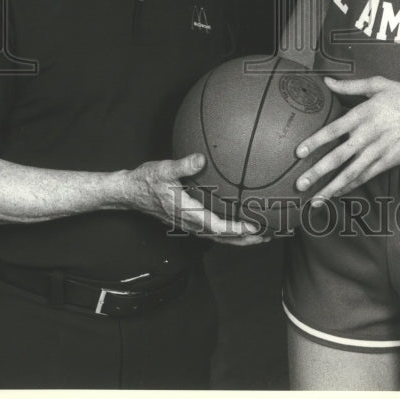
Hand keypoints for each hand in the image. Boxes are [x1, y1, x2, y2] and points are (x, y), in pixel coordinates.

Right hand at [123, 154, 269, 245]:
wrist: (131, 192)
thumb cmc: (147, 180)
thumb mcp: (163, 169)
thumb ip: (183, 165)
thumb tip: (201, 158)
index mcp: (188, 212)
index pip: (217, 226)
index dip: (237, 229)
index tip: (255, 227)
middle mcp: (191, 223)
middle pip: (223, 238)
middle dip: (246, 239)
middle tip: (268, 237)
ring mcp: (189, 224)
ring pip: (219, 237)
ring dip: (240, 239)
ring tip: (261, 236)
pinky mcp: (189, 221)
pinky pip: (212, 231)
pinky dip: (229, 232)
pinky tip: (238, 224)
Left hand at [295, 76, 399, 201]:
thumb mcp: (378, 84)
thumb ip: (350, 86)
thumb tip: (328, 81)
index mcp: (363, 114)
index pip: (333, 130)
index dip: (315, 142)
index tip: (299, 153)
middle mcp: (368, 135)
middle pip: (338, 156)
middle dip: (318, 172)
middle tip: (300, 184)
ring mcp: (379, 150)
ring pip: (352, 172)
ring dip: (332, 187)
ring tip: (316, 200)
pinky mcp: (390, 161)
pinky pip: (367, 176)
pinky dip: (352, 185)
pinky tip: (339, 193)